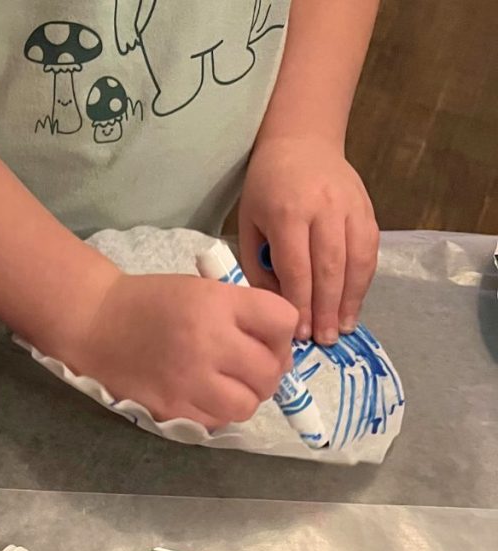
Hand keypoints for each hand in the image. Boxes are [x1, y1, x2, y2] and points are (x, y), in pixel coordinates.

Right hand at [52, 272, 298, 429]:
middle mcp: (208, 342)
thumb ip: (242, 314)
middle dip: (268, 370)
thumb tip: (277, 351)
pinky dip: (216, 411)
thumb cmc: (150, 303)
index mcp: (217, 304)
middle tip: (250, 367)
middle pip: (270, 370)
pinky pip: (216, 421)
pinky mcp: (173, 409)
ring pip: (247, 404)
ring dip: (245, 396)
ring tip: (228, 385)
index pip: (282, 321)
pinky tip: (202, 395)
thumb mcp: (201, 290)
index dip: (281, 333)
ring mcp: (189, 381)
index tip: (267, 337)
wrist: (95, 324)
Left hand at [238, 136, 378, 344]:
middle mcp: (323, 208)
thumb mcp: (249, 224)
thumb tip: (276, 307)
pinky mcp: (367, 208)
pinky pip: (370, 249)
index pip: (297, 268)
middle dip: (327, 309)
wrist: (301, 142)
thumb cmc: (266, 189)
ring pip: (357, 260)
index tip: (298, 332)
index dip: (300, 304)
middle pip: (330, 268)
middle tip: (324, 340)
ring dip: (351, 300)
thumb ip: (259, 264)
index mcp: (288, 213)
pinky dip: (364, 280)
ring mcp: (350, 206)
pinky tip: (354, 304)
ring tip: (343, 329)